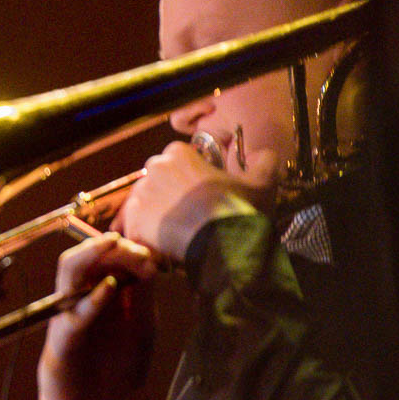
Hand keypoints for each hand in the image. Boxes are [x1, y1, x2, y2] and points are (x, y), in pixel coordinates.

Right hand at [37, 234, 160, 399]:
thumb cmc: (115, 367)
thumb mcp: (140, 328)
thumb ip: (143, 298)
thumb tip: (149, 263)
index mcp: (100, 292)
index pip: (108, 256)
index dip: (129, 248)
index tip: (150, 255)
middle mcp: (80, 298)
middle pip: (86, 256)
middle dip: (110, 245)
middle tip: (133, 247)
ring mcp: (68, 315)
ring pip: (68, 272)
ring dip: (91, 256)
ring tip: (112, 245)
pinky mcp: (63, 340)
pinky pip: (74, 314)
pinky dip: (92, 299)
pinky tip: (110, 289)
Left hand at [116, 140, 276, 261]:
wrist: (226, 244)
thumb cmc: (241, 210)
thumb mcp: (262, 182)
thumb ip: (263, 162)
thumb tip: (262, 155)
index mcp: (179, 154)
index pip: (176, 160)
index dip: (187, 177)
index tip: (198, 193)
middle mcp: (155, 169)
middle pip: (156, 180)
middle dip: (167, 193)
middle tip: (187, 213)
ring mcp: (141, 196)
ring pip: (143, 203)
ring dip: (156, 214)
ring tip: (177, 231)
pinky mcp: (134, 223)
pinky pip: (135, 228)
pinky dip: (146, 237)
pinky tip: (164, 245)